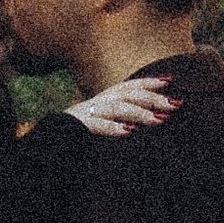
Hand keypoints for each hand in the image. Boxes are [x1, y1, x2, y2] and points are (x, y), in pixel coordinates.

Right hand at [65, 76, 181, 137]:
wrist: (47, 142)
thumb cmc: (79, 133)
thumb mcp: (102, 121)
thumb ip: (122, 119)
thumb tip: (152, 121)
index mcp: (105, 99)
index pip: (130, 86)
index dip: (150, 82)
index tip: (171, 80)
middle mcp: (98, 102)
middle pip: (129, 94)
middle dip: (153, 98)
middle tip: (177, 104)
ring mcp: (88, 113)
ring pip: (117, 108)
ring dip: (139, 113)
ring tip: (159, 120)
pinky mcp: (77, 127)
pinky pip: (96, 125)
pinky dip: (112, 127)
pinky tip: (128, 132)